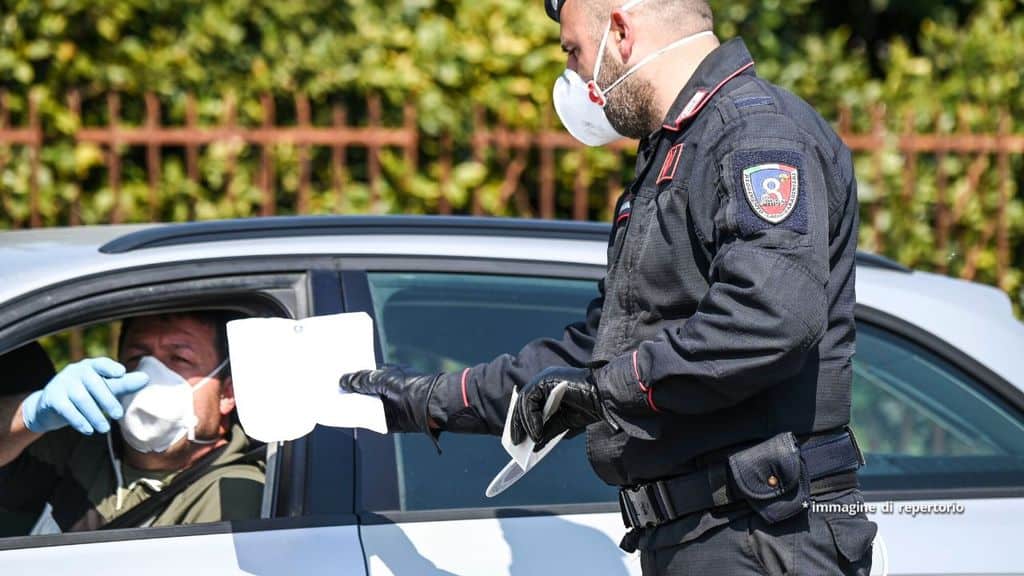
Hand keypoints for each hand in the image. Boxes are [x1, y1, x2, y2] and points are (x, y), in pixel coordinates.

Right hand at [21, 358, 150, 434]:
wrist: (51, 407)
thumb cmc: (85, 394)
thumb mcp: (103, 388)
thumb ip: (122, 384)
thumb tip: (146, 378)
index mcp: (91, 366)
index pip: (101, 363)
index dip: (110, 367)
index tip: (121, 373)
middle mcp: (76, 371)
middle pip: (94, 384)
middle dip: (107, 400)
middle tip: (118, 415)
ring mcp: (62, 382)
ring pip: (81, 398)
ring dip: (95, 415)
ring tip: (105, 429)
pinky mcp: (52, 397)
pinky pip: (66, 409)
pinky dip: (79, 421)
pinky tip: (88, 430)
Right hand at [339, 367, 441, 432]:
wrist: (428, 406)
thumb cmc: (410, 386)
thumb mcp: (381, 379)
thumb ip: (361, 380)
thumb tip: (343, 381)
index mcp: (386, 375)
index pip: (364, 375)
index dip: (351, 377)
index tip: (334, 377)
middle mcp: (385, 390)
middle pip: (362, 392)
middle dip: (349, 392)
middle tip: (329, 391)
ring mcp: (386, 406)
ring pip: (363, 407)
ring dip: (351, 407)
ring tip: (331, 404)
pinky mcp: (386, 421)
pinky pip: (368, 421)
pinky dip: (358, 420)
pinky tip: (343, 417)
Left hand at [510, 367, 605, 449]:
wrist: (603, 398)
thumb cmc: (589, 408)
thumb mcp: (563, 423)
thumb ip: (548, 431)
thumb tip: (534, 445)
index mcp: (547, 389)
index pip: (527, 405)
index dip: (520, 422)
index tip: (516, 439)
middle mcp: (543, 382)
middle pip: (523, 403)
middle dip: (518, 424)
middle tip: (515, 442)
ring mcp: (544, 379)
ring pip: (524, 402)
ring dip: (525, 423)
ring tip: (528, 441)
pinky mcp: (546, 380)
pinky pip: (530, 399)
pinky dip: (531, 417)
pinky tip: (535, 432)